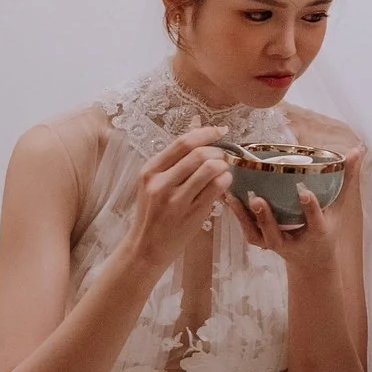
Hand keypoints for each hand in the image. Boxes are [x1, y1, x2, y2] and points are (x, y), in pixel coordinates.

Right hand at [121, 126, 234, 274]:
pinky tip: (224, 182)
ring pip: (210, 169)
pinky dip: (225, 181)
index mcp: (150, 171)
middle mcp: (160, 183)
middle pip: (199, 154)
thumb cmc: (153, 212)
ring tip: (224, 170)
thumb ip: (175, 157)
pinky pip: (216, 189)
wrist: (146, 247)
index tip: (219, 130)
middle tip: (223, 156)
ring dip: (223, 166)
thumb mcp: (155, 182)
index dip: (206, 133)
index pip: (182, 143)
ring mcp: (176, 200)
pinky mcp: (190, 214)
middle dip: (217, 151)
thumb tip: (196, 124)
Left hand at [230, 147, 362, 273]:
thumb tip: (357, 150)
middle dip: (266, 218)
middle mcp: (294, 241)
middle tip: (257, 199)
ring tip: (234, 197)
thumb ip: (348, 178)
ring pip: (257, 234)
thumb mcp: (341, 207)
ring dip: (244, 217)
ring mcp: (275, 244)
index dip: (309, 207)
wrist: (313, 261)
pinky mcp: (262, 242)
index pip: (314, 220)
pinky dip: (236, 215)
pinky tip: (228, 197)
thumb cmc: (327, 229)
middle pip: (277, 233)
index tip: (304, 192)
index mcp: (318, 232)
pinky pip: (247, 230)